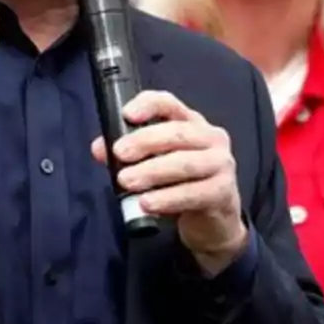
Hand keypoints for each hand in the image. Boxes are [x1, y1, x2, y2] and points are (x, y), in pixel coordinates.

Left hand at [91, 90, 247, 273]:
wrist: (214, 220)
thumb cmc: (182, 182)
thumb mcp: (154, 163)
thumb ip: (128, 153)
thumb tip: (99, 149)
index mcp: (191, 122)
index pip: (169, 104)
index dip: (148, 105)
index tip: (126, 114)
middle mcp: (210, 137)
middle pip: (176, 133)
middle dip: (144, 142)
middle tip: (119, 154)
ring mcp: (220, 163)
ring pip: (184, 163)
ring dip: (152, 172)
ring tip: (127, 182)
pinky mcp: (223, 191)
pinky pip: (193, 193)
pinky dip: (168, 198)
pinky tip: (148, 203)